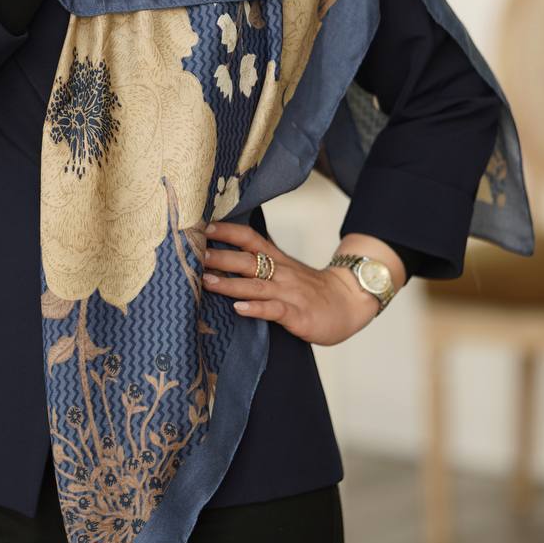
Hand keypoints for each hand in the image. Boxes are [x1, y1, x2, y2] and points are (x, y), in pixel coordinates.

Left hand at [200, 221, 380, 345]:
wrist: (349, 303)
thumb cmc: (311, 289)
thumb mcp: (286, 269)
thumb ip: (261, 262)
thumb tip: (225, 255)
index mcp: (276, 260)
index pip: (249, 238)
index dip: (227, 231)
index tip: (204, 227)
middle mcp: (280, 273)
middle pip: (247, 260)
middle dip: (219, 257)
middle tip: (194, 254)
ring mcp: (289, 293)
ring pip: (256, 284)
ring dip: (229, 283)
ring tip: (206, 281)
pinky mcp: (298, 315)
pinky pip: (274, 310)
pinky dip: (256, 308)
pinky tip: (239, 309)